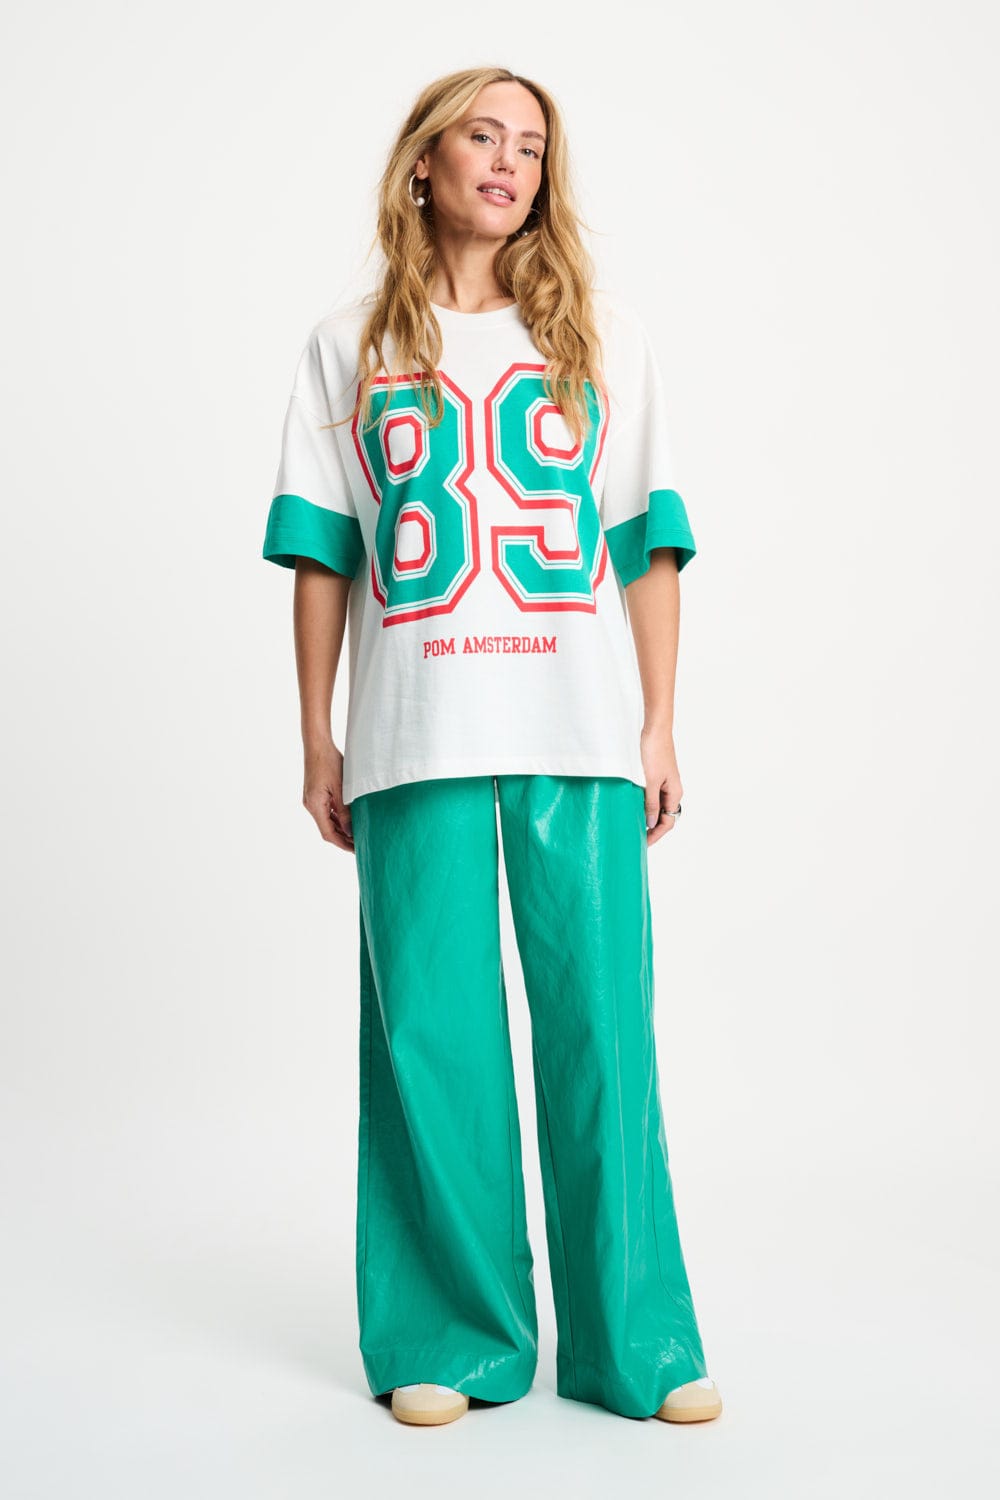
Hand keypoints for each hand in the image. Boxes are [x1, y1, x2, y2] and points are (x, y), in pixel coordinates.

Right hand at [303, 740, 353, 851]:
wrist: (317, 744)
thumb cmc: (329, 762)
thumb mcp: (341, 788)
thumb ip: (344, 811)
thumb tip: (350, 831)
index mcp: (315, 806)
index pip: (329, 834)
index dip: (343, 844)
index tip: (356, 850)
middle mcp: (311, 805)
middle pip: (327, 829)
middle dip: (343, 839)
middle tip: (360, 845)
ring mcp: (311, 800)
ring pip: (327, 821)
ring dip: (341, 829)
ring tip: (357, 835)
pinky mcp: (315, 794)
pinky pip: (326, 811)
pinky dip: (337, 818)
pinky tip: (349, 820)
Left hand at [640, 723, 682, 847]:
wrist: (655, 729)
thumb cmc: (654, 752)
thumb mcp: (651, 781)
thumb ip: (651, 803)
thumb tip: (651, 823)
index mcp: (674, 793)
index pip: (668, 822)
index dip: (656, 835)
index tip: (643, 843)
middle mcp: (673, 790)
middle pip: (665, 817)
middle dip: (653, 829)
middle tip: (638, 839)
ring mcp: (666, 784)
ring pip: (659, 807)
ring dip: (649, 818)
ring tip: (635, 826)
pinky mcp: (658, 777)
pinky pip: (654, 797)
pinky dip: (646, 805)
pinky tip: (636, 808)